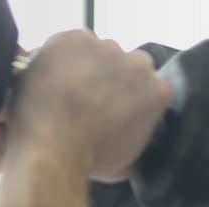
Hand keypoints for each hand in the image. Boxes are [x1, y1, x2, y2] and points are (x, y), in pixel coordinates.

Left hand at [8, 30, 171, 181]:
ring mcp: (107, 47)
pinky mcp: (76, 38)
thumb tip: (126, 145)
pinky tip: (51, 80)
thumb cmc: (89, 161)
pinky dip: (61, 57)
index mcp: (158, 91)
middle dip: (110, 77)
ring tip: (64, 91)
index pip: (147, 86)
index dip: (127, 95)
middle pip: (126, 64)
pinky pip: (70, 44)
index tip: (110, 107)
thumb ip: (133, 143)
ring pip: (97, 52)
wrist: (52, 147)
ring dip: (85, 66)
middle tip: (86, 99)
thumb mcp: (123, 165)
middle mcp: (139, 63)